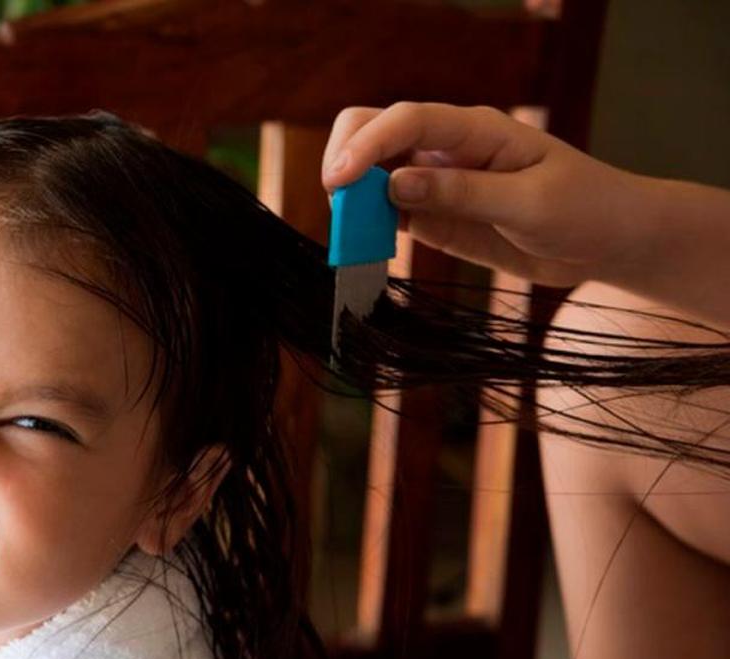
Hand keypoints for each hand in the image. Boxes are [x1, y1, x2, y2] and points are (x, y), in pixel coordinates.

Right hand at [320, 102, 655, 287]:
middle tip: (341, 208)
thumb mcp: (530, 203)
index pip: (407, 120)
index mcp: (476, 130)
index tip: (340, 182)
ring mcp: (436, 180)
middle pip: (374, 130)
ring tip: (352, 236)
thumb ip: (463, 192)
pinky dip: (367, 226)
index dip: (367, 145)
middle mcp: (447, 147)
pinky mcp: (434, 215)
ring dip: (352, 199)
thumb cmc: (586, 209)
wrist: (610, 241)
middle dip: (346, 161)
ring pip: (372, 173)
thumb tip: (395, 185)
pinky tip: (367, 246)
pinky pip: (386, 213)